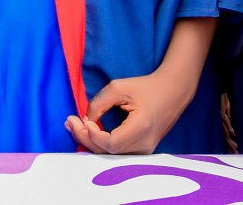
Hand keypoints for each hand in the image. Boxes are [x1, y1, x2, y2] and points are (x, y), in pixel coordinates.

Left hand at [65, 69, 195, 153]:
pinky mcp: (143, 150)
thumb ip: (99, 103)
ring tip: (74, 125)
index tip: (82, 118)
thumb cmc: (146, 87)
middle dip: (85, 138)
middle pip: (108, 152)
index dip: (93, 134)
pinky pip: (118, 152)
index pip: (111, 144)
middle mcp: (145, 144)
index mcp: (141, 128)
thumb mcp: (119, 87)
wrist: (172, 92)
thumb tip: (85, 119)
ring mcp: (145, 150)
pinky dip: (101, 144)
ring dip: (91, 142)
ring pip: (112, 155)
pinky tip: (88, 132)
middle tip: (69, 121)